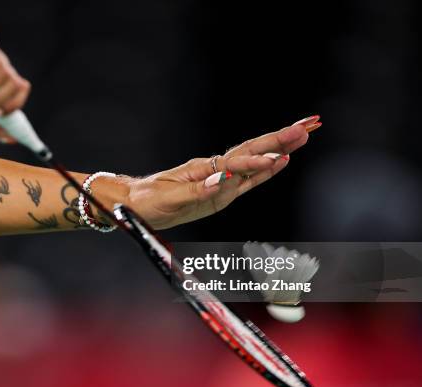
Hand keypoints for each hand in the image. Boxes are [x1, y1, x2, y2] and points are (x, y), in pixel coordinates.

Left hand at [126, 116, 321, 228]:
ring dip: (279, 149)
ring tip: (303, 136)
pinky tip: (280, 161)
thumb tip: (224, 179)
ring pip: (254, 161)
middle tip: (307, 127)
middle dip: (279, 140)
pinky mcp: (220, 194)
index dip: (258, 160)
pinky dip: (265, 171)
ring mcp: (219, 181)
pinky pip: (247, 180)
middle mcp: (215, 172)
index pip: (237, 162)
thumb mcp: (171, 197)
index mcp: (204, 170)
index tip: (279, 157)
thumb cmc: (149, 199)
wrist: (135, 204)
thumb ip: (199, 190)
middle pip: (252, 152)